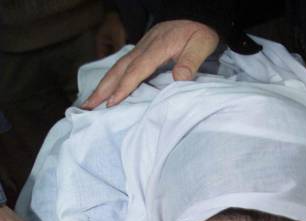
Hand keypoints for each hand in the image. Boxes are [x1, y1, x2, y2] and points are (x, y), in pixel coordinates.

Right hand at [82, 20, 218, 108]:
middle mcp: (144, 47)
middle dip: (103, 88)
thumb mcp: (202, 45)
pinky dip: (112, 78)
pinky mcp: (142, 50)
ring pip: (117, 67)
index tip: (112, 103)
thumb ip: (190, 62)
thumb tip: (179, 79)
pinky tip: (106, 89)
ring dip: (103, 84)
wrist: (196, 15)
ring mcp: (141, 48)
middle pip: (119, 69)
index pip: (137, 70)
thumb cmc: (200, 33)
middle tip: (87, 106)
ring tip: (90, 101)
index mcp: (158, 47)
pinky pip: (123, 65)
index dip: (124, 87)